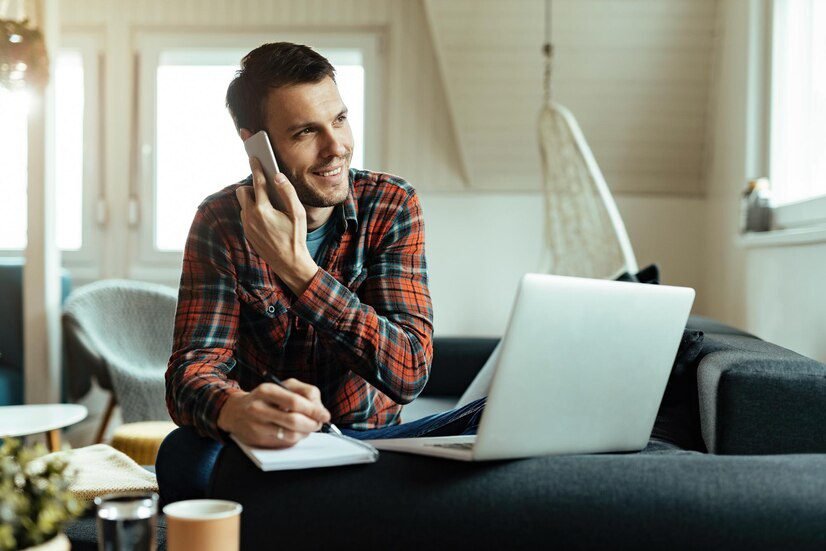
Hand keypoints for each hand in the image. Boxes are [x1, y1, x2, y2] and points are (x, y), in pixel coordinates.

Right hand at [217, 378, 330, 448]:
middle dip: (312, 424)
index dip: (314, 410)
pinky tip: (296, 433)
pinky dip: (295, 439)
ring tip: (308, 428)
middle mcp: (259, 408)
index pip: (295, 401)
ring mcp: (257, 426)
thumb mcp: (282, 386)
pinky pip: (284, 443)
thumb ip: (304, 392)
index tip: (325, 415)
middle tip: (319, 423)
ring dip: (305, 433)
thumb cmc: (265, 398)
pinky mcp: (257, 440)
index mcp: (267, 390)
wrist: (235, 412)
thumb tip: (320, 409)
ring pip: (290, 435)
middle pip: (294, 420)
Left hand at [235, 157, 317, 295]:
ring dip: (253, 201)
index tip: (254, 158)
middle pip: (242, 191)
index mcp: (263, 209)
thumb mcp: (298, 214)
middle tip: (265, 189)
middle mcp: (251, 216)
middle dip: (251, 187)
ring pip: (243, 204)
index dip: (256, 168)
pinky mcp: (247, 233)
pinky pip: (246, 216)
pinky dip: (253, 212)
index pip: (257, 182)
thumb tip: (278, 176)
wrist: (289, 264)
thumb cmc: (296, 238)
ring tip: (269, 205)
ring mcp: (247, 226)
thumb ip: (288, 192)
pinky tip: (267, 218)